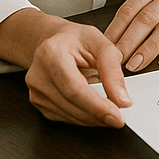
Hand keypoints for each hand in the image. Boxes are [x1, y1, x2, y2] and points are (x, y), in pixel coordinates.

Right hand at [0, 9, 130, 127]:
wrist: (54, 39)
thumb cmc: (76, 39)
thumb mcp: (101, 42)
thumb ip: (112, 70)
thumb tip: (122, 99)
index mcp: (52, 54)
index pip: (74, 88)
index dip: (96, 106)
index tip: (117, 116)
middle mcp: (38, 74)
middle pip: (70, 104)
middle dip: (98, 115)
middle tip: (119, 118)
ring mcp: (35, 90)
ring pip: (67, 115)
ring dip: (92, 119)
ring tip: (111, 115)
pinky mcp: (38, 102)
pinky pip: (63, 117)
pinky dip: (82, 118)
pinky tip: (95, 113)